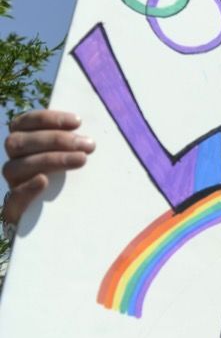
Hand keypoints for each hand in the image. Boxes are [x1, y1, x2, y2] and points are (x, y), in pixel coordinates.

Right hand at [3, 110, 94, 225]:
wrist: (75, 218)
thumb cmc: (81, 179)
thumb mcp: (78, 157)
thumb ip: (78, 142)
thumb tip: (91, 133)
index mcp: (24, 142)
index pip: (24, 123)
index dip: (48, 119)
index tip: (78, 122)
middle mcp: (14, 161)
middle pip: (18, 143)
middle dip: (55, 139)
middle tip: (88, 144)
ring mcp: (14, 184)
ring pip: (15, 167)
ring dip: (50, 159)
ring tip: (82, 159)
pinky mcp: (15, 209)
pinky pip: (12, 200)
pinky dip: (27, 188)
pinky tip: (43, 180)